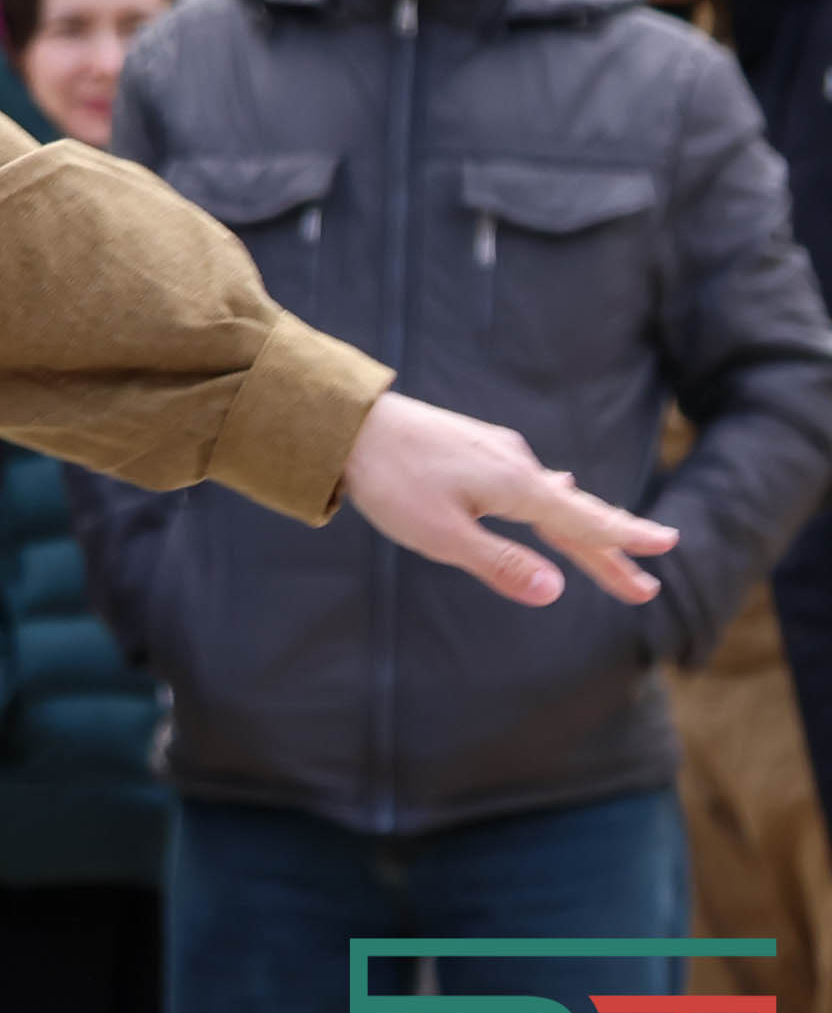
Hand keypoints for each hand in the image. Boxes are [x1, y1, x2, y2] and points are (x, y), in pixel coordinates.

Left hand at [342, 390, 676, 608]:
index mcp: (516, 487)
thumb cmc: (390, 482)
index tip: (667, 545)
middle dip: (608, 551)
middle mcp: (515, 464)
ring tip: (610, 546)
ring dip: (579, 525)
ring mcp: (494, 450)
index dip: (624, 539)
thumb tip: (555, 591)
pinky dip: (549, 497)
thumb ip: (500, 563)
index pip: (584, 522)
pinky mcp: (472, 445)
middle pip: (573, 514)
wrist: (344, 420)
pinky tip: (553, 488)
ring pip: (550, 495)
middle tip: (644, 586)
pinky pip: (525, 478)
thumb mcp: (442, 535)